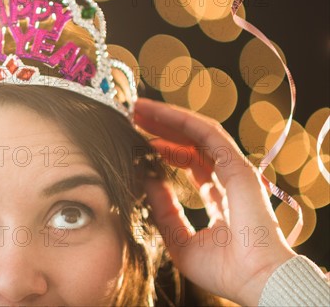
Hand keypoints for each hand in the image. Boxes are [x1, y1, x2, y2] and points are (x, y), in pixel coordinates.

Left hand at [134, 98, 296, 305]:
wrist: (254, 279)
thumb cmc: (223, 269)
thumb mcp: (179, 239)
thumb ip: (163, 210)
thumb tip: (145, 180)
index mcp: (218, 197)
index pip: (188, 163)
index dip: (163, 150)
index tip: (137, 143)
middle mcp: (225, 179)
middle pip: (190, 144)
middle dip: (162, 128)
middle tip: (133, 116)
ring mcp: (232, 170)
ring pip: (197, 133)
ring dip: (167, 118)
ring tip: (139, 108)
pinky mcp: (236, 164)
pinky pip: (206, 133)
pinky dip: (181, 120)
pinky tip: (158, 113)